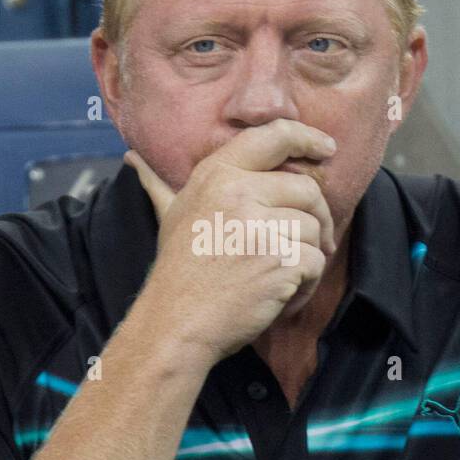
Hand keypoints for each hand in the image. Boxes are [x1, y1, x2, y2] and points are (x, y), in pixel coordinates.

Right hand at [126, 119, 336, 364]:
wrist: (177, 322)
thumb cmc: (176, 271)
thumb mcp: (169, 216)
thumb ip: (161, 184)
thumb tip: (133, 158)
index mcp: (216, 175)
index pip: (272, 137)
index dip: (306, 137)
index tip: (326, 148)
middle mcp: (238, 192)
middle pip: (307, 188)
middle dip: (319, 216)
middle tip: (317, 240)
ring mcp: (260, 226)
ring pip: (315, 229)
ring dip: (309, 256)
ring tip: (284, 276)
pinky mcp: (280, 260)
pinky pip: (316, 262)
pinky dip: (307, 284)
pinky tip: (284, 296)